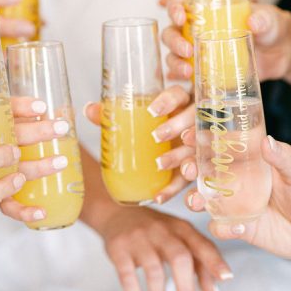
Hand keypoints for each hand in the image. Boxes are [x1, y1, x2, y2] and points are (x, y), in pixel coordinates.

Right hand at [0, 96, 72, 224]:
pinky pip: (8, 205)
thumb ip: (19, 109)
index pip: (6, 111)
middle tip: (62, 128)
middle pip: (12, 138)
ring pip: (14, 169)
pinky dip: (24, 210)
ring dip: (39, 167)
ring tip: (61, 161)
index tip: (42, 107)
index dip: (24, 107)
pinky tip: (42, 211)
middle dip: (39, 132)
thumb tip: (50, 107)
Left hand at [83, 86, 196, 204]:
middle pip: (193, 119)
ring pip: (198, 149)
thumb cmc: (152, 130)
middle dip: (177, 126)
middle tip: (156, 136)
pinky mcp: (201, 171)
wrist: (169, 155)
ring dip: (183, 157)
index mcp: (180, 104)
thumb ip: (113, 115)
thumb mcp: (135, 121)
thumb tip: (88, 109)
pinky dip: (180, 191)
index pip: (179, 94)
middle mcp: (195, 123)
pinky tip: (160, 196)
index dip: (168, 100)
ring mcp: (201, 146)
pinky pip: (195, 181)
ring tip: (161, 165)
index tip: (152, 110)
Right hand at [97, 203, 232, 290]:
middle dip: (185, 290)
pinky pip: (127, 275)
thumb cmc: (155, 231)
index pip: (201, 244)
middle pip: (179, 259)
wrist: (115, 211)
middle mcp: (161, 230)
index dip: (214, 261)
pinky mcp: (118, 248)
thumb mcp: (178, 238)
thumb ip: (199, 262)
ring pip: (154, 270)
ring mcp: (138, 238)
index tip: (226, 278)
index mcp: (180, 228)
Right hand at [162, 2, 290, 84]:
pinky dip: (180, 81)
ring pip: (174, 55)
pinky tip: (184, 83)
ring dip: (175, 63)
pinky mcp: (207, 72)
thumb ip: (263, 18)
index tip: (181, 17)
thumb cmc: (273, 27)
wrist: (284, 53)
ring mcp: (201, 53)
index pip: (181, 5)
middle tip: (187, 50)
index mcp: (208, 11)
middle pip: (171, 32)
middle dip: (174, 41)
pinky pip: (186, 77)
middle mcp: (198, 31)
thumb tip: (253, 22)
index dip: (174, 8)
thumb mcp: (269, 19)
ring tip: (188, 71)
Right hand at [186, 137, 290, 262]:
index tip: (188, 136)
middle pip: (203, 172)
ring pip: (205, 199)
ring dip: (195, 199)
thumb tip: (267, 141)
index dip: (200, 141)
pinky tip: (237, 227)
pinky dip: (222, 227)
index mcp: (249, 161)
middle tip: (186, 171)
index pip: (218, 146)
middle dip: (188, 170)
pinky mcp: (242, 228)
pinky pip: (221, 227)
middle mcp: (238, 181)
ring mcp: (237, 205)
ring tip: (196, 202)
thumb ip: (284, 158)